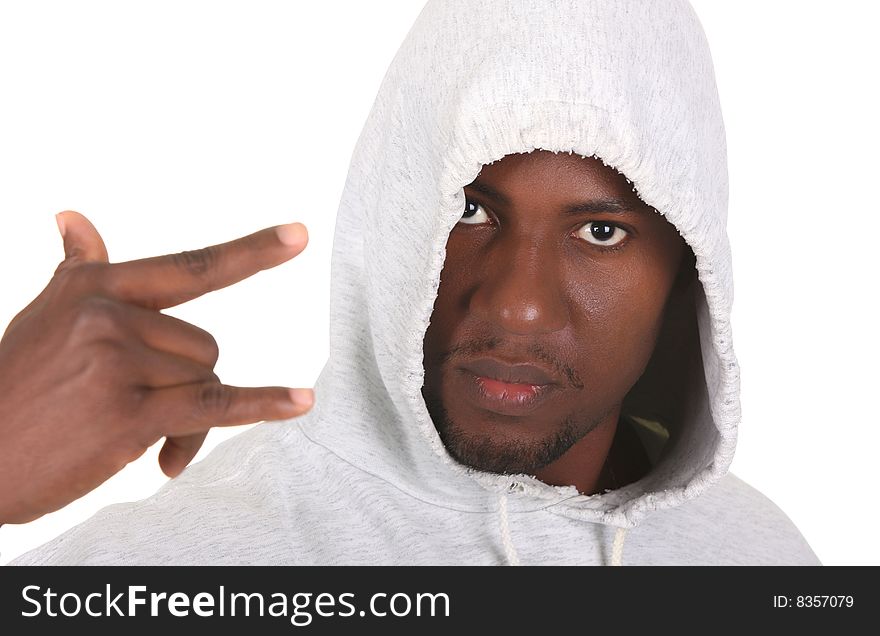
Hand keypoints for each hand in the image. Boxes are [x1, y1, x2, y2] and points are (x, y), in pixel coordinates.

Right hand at [0, 211, 314, 523]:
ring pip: (206, 381)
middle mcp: (108, 315)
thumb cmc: (13, 387)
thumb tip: (74, 217)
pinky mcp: (127, 413)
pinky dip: (261, 406)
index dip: (250, 252)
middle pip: (204, 347)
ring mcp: (117, 362)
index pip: (191, 268)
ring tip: (133, 435)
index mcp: (96, 288)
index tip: (299, 236)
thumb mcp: (42, 318)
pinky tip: (299, 402)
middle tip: (138, 410)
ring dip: (184, 419)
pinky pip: (214, 406)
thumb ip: (76, 271)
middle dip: (184, 383)